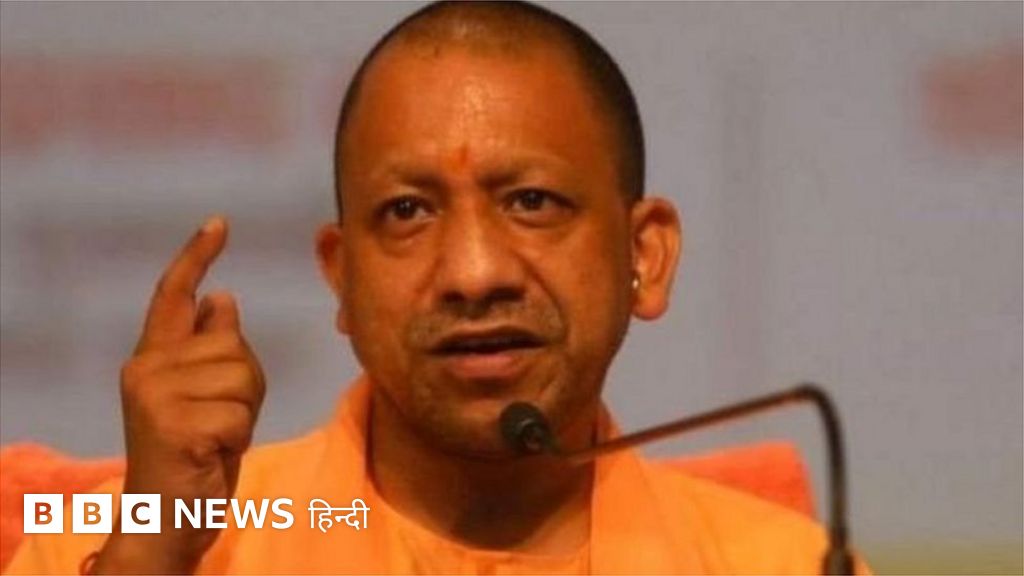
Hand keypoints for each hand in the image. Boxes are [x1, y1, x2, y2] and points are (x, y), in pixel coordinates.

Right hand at [94, 216, 265, 573]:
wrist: (167, 519)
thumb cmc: (196, 454)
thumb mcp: (206, 395)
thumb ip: (209, 349)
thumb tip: (223, 298)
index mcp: (152, 358)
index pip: (173, 295)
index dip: (197, 256)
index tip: (220, 223)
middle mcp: (144, 368)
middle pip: (233, 344)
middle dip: (247, 384)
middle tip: (220, 422)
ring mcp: (154, 395)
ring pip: (243, 376)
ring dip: (245, 413)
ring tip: (215, 438)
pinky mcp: (172, 424)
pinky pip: (241, 413)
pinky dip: (239, 437)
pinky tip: (212, 454)